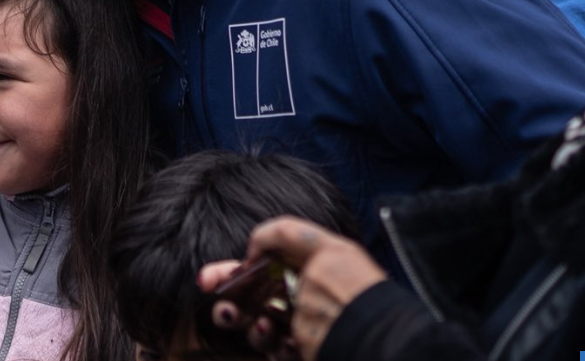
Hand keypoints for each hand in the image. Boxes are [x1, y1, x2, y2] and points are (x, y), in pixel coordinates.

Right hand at [199, 217, 386, 360]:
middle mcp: (295, 300)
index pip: (255, 268)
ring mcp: (296, 329)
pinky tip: (275, 336)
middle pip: (246, 299)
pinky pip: (272, 349)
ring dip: (239, 322)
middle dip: (226, 300)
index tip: (207, 279)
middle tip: (220, 303)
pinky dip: (268, 343)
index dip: (227, 273)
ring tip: (248, 321)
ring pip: (252, 327)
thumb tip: (254, 247)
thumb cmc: (356, 292)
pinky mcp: (298, 351)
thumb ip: (286, 234)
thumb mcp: (327, 248)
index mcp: (300, 271)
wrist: (377, 339)